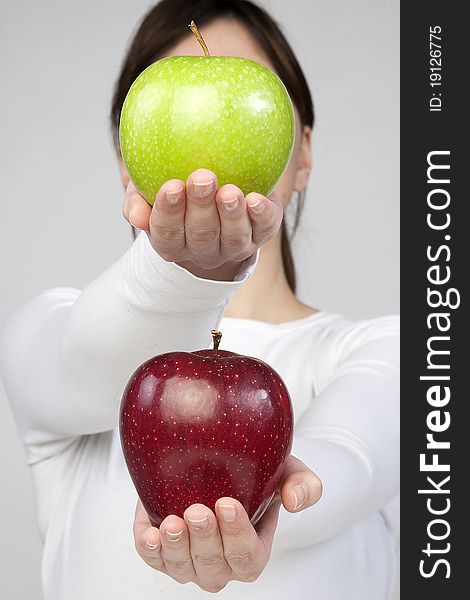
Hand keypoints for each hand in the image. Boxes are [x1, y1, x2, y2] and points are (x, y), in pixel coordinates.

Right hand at [122, 169, 282, 279]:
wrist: (217, 186)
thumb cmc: (176, 187)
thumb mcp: (147, 190)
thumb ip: (136, 200)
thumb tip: (136, 217)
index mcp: (172, 242)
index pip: (167, 233)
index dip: (169, 212)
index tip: (172, 186)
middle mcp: (203, 251)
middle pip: (201, 235)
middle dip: (202, 207)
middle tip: (203, 178)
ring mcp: (233, 246)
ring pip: (233, 238)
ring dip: (231, 215)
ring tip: (230, 191)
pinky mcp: (260, 234)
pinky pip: (264, 228)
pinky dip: (262, 216)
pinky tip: (257, 199)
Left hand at [133, 455, 321, 592]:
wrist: (227, 467)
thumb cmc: (260, 475)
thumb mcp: (289, 471)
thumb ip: (303, 484)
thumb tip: (295, 501)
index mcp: (253, 553)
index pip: (247, 554)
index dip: (237, 534)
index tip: (227, 504)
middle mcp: (221, 565)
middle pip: (212, 562)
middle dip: (204, 538)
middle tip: (198, 511)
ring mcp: (191, 562)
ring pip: (182, 566)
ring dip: (176, 546)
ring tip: (173, 522)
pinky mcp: (164, 550)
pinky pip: (154, 559)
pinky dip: (150, 549)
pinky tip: (150, 534)